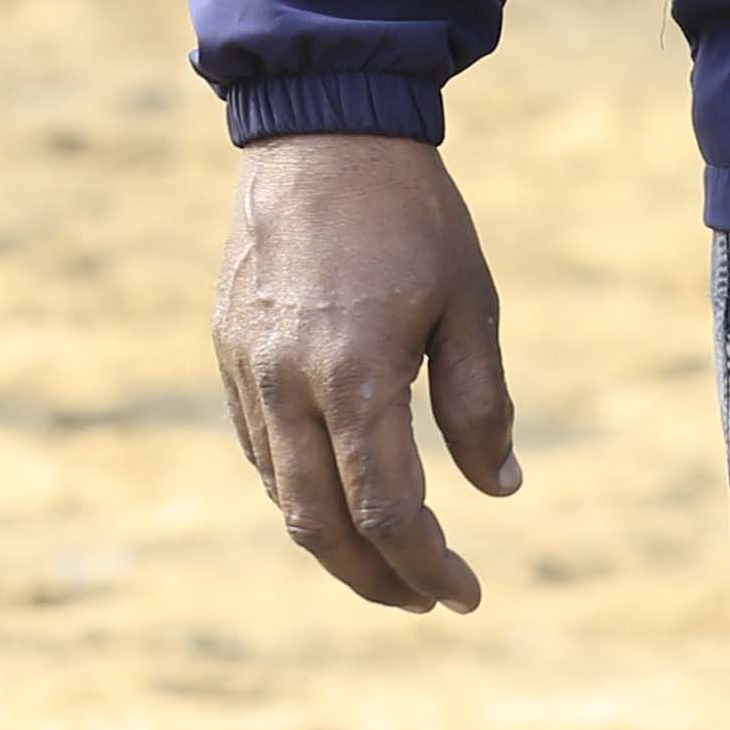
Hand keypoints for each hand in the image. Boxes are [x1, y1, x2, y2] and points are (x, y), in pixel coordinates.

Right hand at [211, 134, 520, 613]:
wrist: (322, 130)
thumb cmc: (410, 213)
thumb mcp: (469, 300)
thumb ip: (480, 403)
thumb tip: (500, 489)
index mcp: (356, 378)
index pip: (389, 513)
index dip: (429, 567)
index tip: (466, 594)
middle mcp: (289, 388)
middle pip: (321, 527)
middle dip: (374, 580)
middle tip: (424, 599)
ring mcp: (248, 372)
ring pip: (283, 495)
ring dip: (334, 542)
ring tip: (389, 560)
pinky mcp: (229, 352)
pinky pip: (262, 449)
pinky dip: (300, 490)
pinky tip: (340, 492)